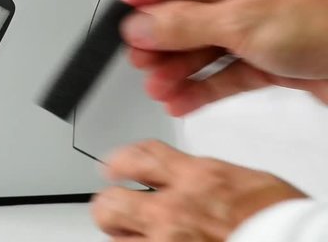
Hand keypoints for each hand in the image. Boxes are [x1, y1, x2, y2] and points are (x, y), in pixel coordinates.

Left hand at [91, 140, 306, 240]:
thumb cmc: (283, 221)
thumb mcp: (243, 182)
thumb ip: (203, 178)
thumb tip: (184, 177)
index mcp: (198, 179)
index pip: (139, 156)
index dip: (119, 160)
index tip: (113, 166)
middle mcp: (175, 211)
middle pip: (110, 202)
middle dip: (108, 205)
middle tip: (115, 207)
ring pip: (116, 240)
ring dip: (122, 236)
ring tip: (132, 235)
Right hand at [121, 0, 327, 115]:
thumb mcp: (243, 19)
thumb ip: (184, 24)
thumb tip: (142, 25)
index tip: (128, 11)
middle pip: (198, 11)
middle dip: (166, 39)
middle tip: (140, 56)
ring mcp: (272, 24)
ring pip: (213, 45)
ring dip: (183, 67)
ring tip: (158, 85)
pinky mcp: (280, 58)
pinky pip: (232, 69)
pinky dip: (207, 85)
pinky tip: (185, 97)